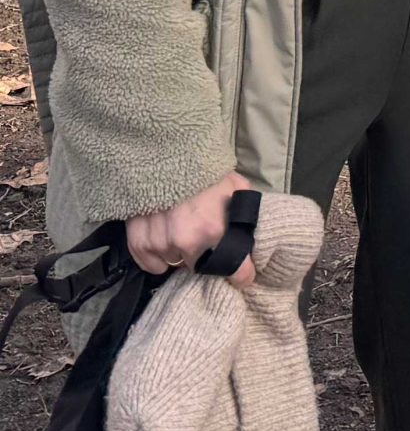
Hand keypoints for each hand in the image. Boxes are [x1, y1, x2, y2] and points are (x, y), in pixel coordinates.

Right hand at [125, 172, 257, 288]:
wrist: (167, 154)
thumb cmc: (207, 171)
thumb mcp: (238, 190)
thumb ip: (244, 218)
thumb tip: (250, 241)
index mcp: (216, 231)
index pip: (236, 271)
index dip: (241, 274)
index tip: (242, 275)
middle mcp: (187, 243)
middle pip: (201, 267)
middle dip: (205, 256)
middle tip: (205, 239)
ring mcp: (160, 244)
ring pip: (175, 265)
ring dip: (180, 253)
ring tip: (182, 231)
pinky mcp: (138, 243)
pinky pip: (151, 265)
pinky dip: (157, 256)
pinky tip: (164, 239)